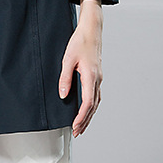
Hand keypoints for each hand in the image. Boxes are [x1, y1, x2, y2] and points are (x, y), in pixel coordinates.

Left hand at [58, 0, 102, 136]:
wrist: (92, 29)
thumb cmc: (80, 41)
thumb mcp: (68, 59)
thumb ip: (65, 78)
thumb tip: (63, 95)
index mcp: (91, 77)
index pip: (87, 104)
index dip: (81, 118)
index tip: (75, 127)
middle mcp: (98, 79)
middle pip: (93, 106)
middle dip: (86, 121)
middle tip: (77, 132)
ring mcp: (99, 78)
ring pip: (96, 102)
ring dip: (89, 115)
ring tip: (81, 125)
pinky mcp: (97, 75)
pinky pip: (96, 95)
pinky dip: (92, 105)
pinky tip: (87, 109)